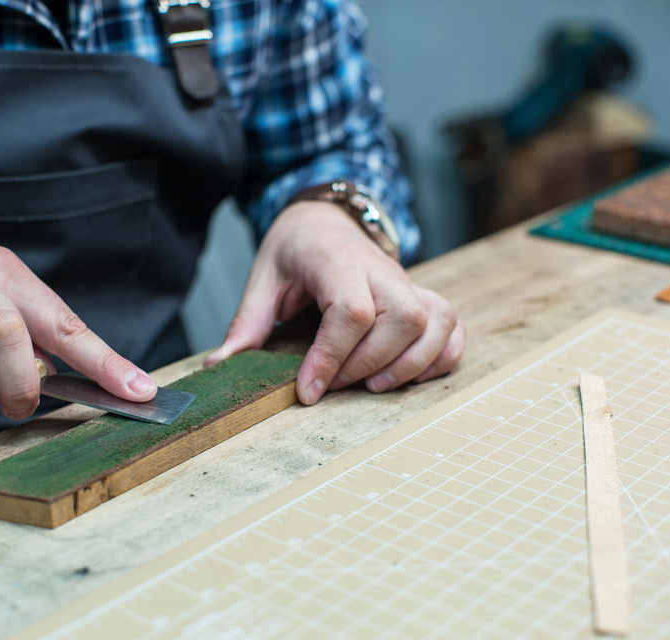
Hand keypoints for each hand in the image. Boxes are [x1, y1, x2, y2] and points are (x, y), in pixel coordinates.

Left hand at [205, 201, 464, 404]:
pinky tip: (411, 375)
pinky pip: (451, 324)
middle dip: (370, 363)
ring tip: (371, 386)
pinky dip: (441, 355)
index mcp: (336, 261)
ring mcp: (406, 281)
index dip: (332, 357)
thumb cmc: (295, 250)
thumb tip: (218, 366)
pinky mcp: (422, 294)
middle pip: (402, 318)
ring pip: (432, 321)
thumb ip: (247, 323)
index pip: (351, 311)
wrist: (326, 219)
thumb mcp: (263, 278)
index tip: (309, 391)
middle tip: (336, 385)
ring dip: (408, 364)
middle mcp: (379, 269)